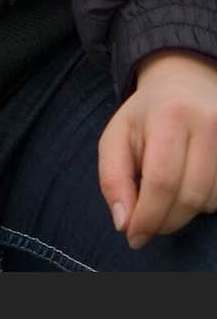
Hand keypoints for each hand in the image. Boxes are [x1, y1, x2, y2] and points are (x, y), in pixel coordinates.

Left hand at [98, 50, 216, 250]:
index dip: (148, 217)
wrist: (184, 82)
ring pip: (210, 202)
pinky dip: (203, 203)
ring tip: (166, 193)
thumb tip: (123, 223)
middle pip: (189, 197)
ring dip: (184, 212)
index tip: (134, 236)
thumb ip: (112, 178)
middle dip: (164, 221)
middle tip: (147, 225)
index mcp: (169, 115)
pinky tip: (187, 185)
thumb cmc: (145, 116)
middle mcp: (207, 123)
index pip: (162, 181)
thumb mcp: (116, 136)